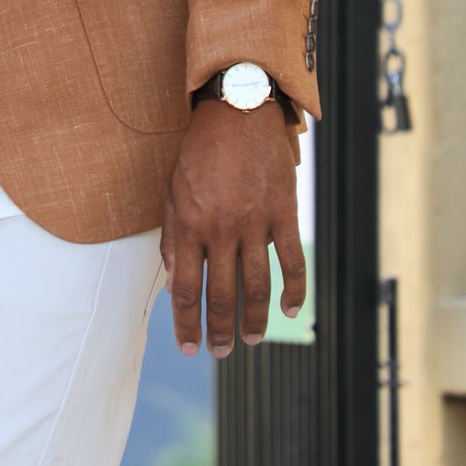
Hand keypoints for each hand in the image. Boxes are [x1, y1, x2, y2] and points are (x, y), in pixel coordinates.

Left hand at [160, 98, 305, 356]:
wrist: (237, 112)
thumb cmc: (199, 151)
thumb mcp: (171, 191)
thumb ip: (172, 237)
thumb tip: (173, 281)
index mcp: (188, 226)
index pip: (184, 290)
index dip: (186, 324)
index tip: (188, 347)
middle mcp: (219, 230)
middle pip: (220, 296)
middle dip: (219, 331)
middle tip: (220, 352)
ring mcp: (254, 223)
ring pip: (256, 287)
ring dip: (254, 320)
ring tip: (251, 340)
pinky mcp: (283, 213)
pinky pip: (291, 261)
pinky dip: (295, 290)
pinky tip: (292, 311)